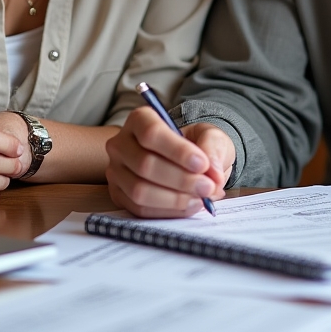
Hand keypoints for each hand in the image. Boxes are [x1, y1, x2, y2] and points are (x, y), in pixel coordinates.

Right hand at [105, 108, 235, 216]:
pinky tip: (189, 205)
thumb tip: (212, 172)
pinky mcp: (119, 196)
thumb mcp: (211, 136)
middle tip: (207, 186)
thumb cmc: (197, 144)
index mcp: (140, 120)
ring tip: (201, 198)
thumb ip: (213, 147)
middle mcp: (121, 144)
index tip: (202, 164)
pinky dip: (168, 211)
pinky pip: (140, 209)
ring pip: (139, 191)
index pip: (151, 133)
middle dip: (181, 179)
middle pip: (144, 164)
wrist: (188, 162)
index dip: (177, 151)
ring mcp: (117, 171)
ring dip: (174, 198)